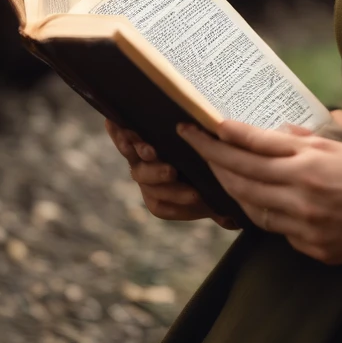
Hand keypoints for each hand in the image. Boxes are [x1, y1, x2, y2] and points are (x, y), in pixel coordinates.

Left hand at [104, 119, 239, 229]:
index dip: (178, 198)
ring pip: (135, 162)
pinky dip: (117, 132)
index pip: (163, 203)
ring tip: (145, 147)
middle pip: (148, 182)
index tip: (196, 195)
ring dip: (138, 153)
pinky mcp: (135, 148)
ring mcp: (141, 167)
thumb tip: (230, 220)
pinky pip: (124, 141)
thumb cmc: (211, 185)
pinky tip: (112, 121)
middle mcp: (149, 186)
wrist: (199, 169)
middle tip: (172, 171)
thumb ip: (221, 211)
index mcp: (164, 203)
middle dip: (158, 176)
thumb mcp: (217, 200)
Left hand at [178, 120, 341, 263]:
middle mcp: (302, 193)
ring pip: (251, 206)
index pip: (252, 146)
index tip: (199, 125)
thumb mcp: (339, 145)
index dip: (221, 136)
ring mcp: (305, 225)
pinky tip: (254, 201)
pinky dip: (262, 213)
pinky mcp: (312, 248)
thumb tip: (266, 136)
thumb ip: (300, 140)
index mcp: (310, 162)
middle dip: (213, 159)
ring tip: (216, 171)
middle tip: (193, 144)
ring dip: (230, 188)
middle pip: (242, 176)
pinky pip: (276, 229)